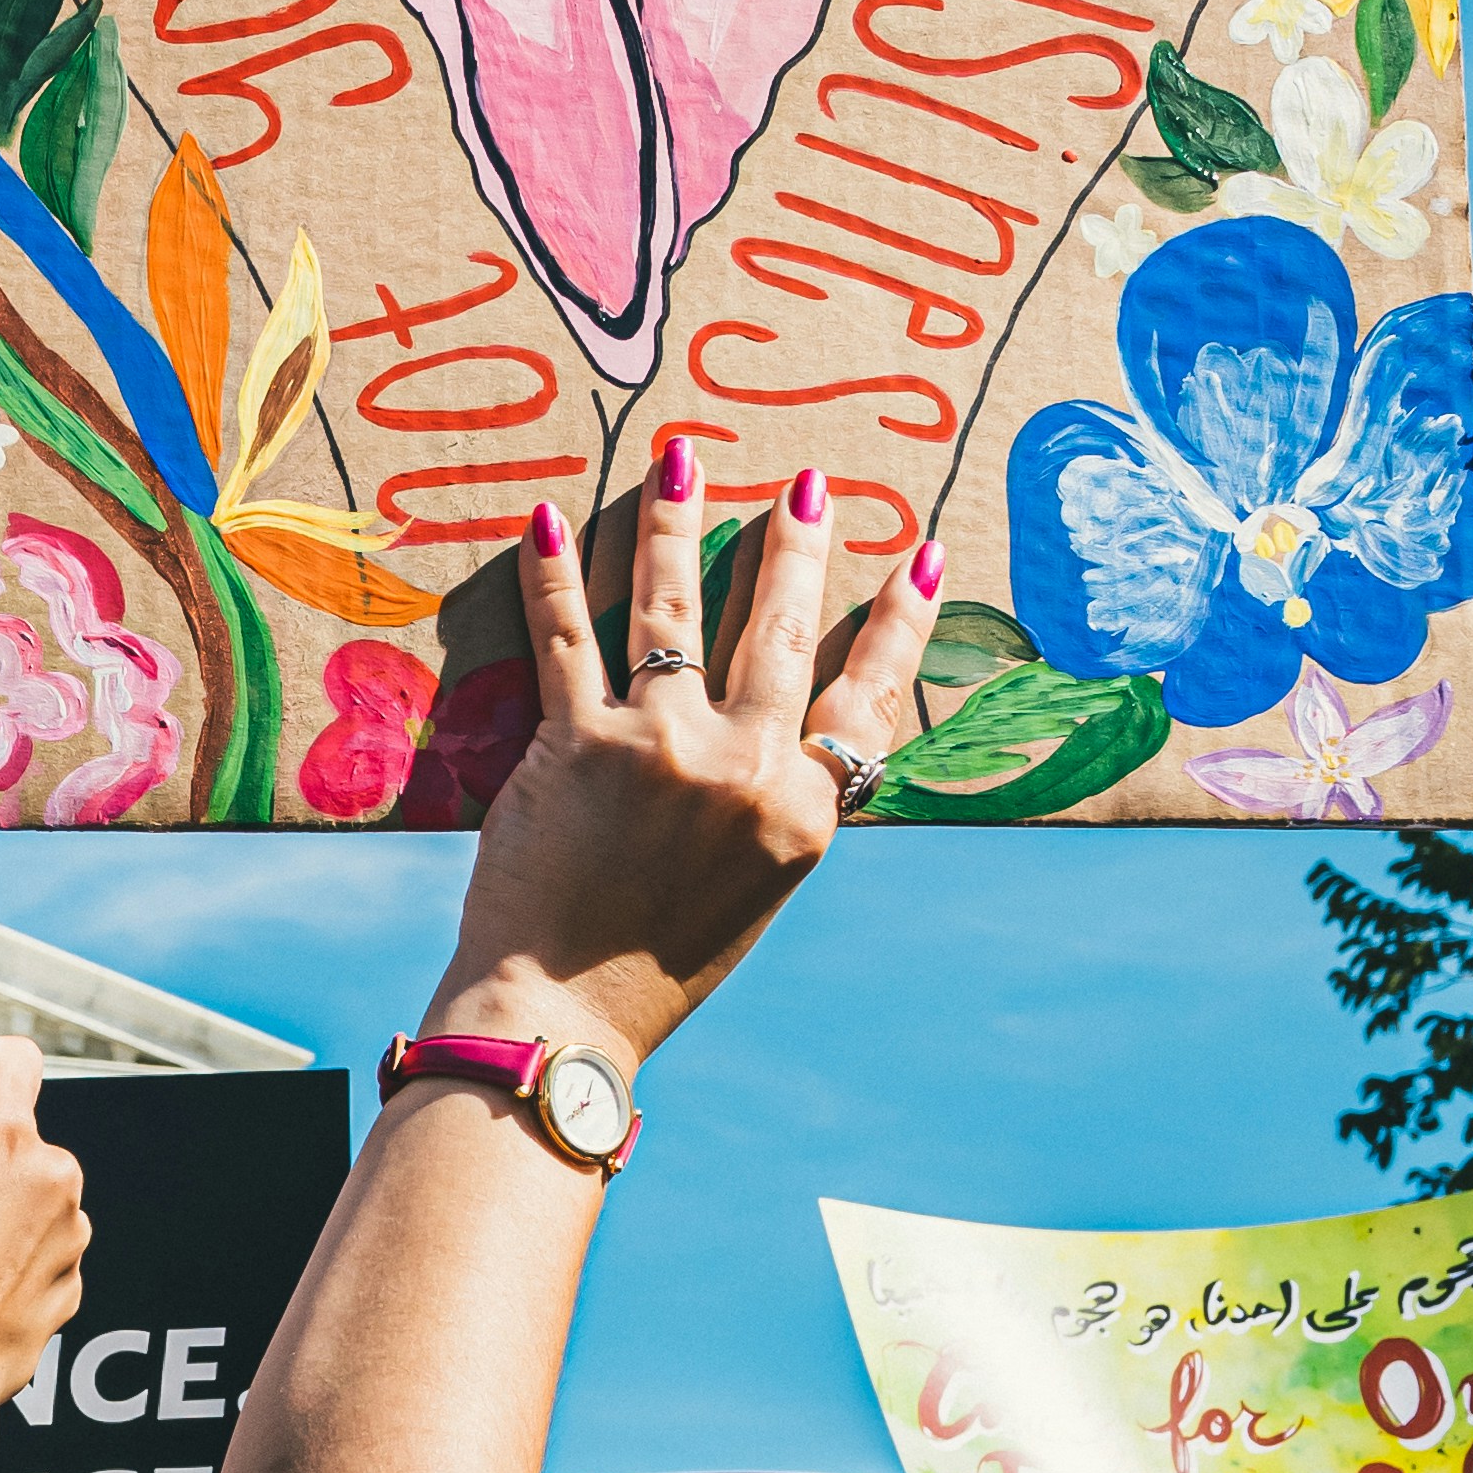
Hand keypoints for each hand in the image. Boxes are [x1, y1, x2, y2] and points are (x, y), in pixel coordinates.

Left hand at [448, 446, 944, 1078]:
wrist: (562, 1012)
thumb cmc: (656, 967)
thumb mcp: (754, 888)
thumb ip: (774, 804)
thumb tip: (785, 732)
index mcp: (800, 811)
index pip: (864, 695)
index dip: (895, 622)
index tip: (921, 555)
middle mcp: (741, 768)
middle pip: (774, 631)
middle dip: (793, 546)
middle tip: (805, 484)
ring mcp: (659, 747)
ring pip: (674, 610)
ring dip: (677, 525)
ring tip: (682, 460)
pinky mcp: (576, 743)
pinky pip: (569, 637)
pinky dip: (556, 575)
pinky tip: (551, 518)